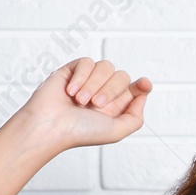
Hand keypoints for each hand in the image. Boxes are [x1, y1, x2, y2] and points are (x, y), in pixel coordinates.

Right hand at [14, 57, 151, 151]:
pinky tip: (71, 92)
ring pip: (106, 67)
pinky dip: (81, 77)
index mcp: (115, 107)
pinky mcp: (72, 70)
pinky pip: (87, 62)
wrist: (50, 125)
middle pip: (122, 77)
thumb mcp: (116, 132)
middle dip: (111, 90)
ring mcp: (88, 80)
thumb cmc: (80, 132)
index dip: (142, 85)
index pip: (135, 89)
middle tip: (95, 105)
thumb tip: (144, 95)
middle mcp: (103, 92)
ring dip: (93, 84)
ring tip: (81, 101)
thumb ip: (135, 117)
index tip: (145, 84)